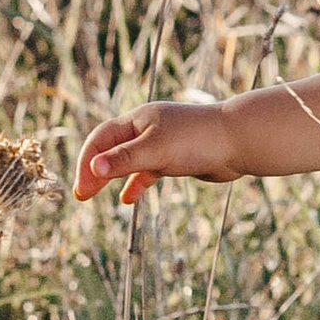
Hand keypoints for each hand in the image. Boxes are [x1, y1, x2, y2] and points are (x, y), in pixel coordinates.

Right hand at [74, 99, 234, 206]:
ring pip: (127, 161)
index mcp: (137, 119)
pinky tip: (127, 199)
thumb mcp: (156, 150)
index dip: (86, 163)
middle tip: (81, 195)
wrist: (239, 141)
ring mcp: (161, 143)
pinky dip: (135, 184)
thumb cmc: (198, 140)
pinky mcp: (175, 158)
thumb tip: (93, 169)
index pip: (100, 140)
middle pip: (110, 149)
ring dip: (111, 177)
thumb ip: (125, 160)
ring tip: (94, 193)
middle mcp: (146, 129)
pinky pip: (147, 171)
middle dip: (93, 171)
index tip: (81, 189)